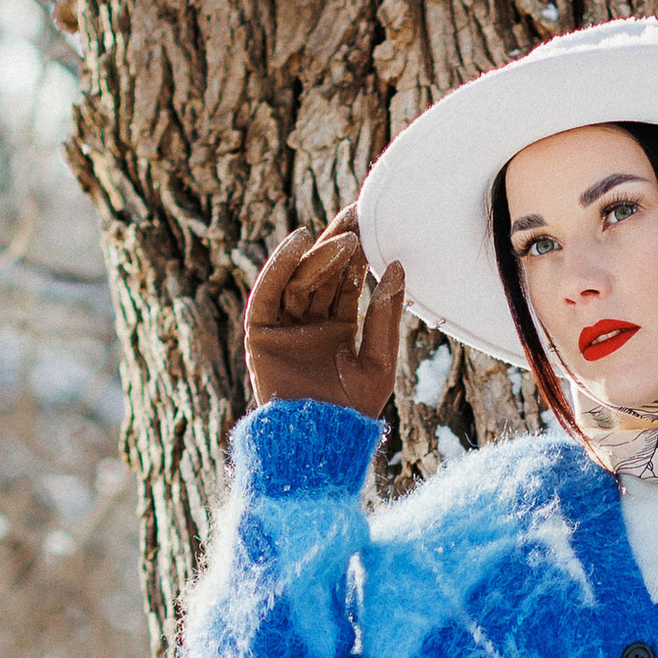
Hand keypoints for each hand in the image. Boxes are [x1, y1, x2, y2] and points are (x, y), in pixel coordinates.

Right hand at [242, 206, 406, 416]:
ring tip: (343, 235)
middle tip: (358, 214)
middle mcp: (308, 325)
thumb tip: (397, 267)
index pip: (345, 283)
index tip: (372, 224)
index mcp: (337, 329)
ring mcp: (283, 328)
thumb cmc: (351, 412)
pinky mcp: (260, 334)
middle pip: (321, 275)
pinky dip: (280, 265)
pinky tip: (300, 241)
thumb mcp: (378, 361)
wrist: (318, 443)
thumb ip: (384, 316)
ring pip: (299, 281)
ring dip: (319, 255)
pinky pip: (268, 293)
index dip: (357, 255)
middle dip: (338, 245)